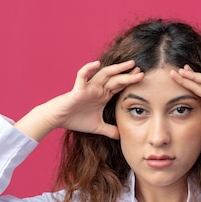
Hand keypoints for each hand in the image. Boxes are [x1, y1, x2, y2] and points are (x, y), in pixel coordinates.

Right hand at [15, 60, 143, 140]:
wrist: (59, 119)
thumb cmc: (76, 120)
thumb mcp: (97, 127)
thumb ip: (109, 130)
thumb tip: (121, 137)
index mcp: (103, 95)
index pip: (120, 86)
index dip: (130, 81)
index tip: (142, 77)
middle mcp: (98, 88)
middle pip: (116, 78)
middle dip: (128, 74)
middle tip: (141, 70)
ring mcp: (88, 87)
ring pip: (104, 74)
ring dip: (116, 69)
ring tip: (128, 64)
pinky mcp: (78, 89)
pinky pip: (82, 76)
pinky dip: (88, 69)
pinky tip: (96, 64)